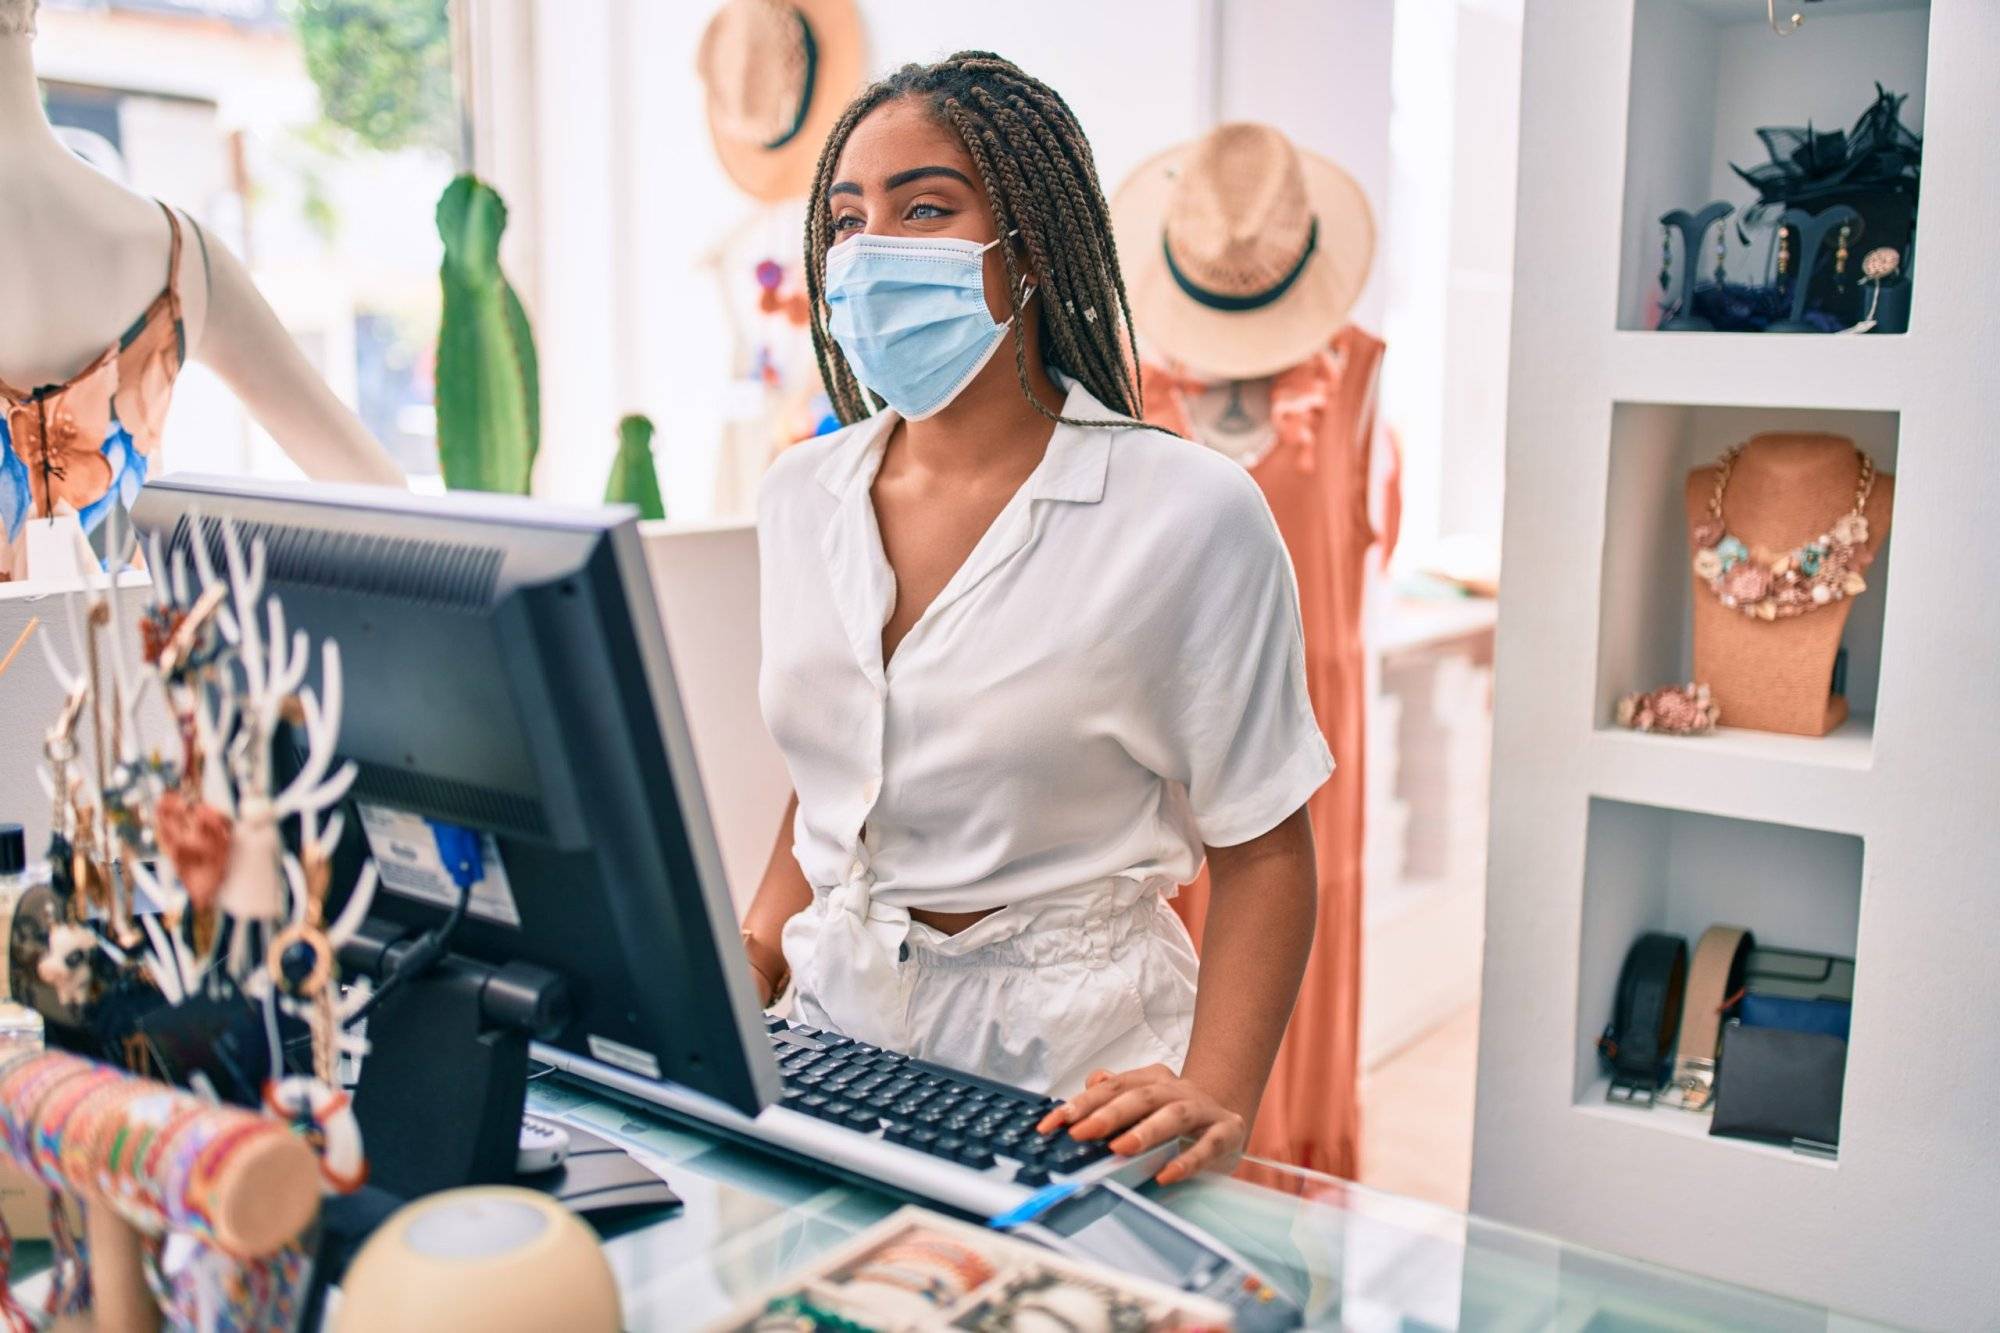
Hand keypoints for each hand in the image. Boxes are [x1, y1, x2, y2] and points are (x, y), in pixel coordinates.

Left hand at [1035, 1064, 1247, 1184]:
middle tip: (1081, 1133)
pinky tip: (1167, 1174)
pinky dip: (1187, 1160)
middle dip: (1108, 1114)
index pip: (1112, 1087)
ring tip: (1121, 1149)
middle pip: (1140, 1096)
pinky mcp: (1227, 1132)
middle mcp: (1176, 1089)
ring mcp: (1203, 1109)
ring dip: (1146, 1131)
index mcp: (1151, 1079)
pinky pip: (1208, 1145)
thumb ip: (1115, 1095)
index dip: (1080, 1104)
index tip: (1052, 1125)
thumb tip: (1090, 1082)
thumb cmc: (1175, 1115)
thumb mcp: (1143, 1103)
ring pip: (1173, 1115)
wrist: (1227, 1116)